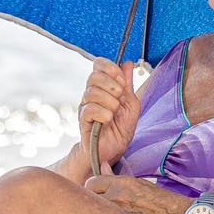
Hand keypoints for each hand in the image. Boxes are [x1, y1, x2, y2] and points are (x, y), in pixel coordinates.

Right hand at [77, 58, 142, 174]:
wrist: (112, 150)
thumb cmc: (121, 128)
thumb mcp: (131, 104)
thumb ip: (128, 84)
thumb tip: (126, 63)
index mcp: (103, 87)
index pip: (98, 65)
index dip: (110, 68)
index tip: (122, 81)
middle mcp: (91, 94)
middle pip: (94, 76)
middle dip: (111, 84)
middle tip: (120, 98)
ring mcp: (85, 106)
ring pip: (91, 92)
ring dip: (109, 101)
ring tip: (115, 111)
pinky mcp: (82, 120)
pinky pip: (89, 109)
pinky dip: (103, 113)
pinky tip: (108, 120)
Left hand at [84, 173, 186, 213]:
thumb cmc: (157, 199)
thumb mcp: (136, 182)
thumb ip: (114, 177)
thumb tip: (101, 165)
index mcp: (121, 184)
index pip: (91, 183)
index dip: (93, 187)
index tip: (97, 190)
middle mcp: (116, 199)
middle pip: (89, 198)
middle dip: (92, 200)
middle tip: (98, 205)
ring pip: (95, 213)